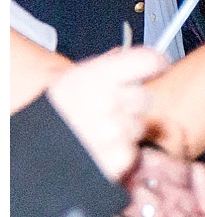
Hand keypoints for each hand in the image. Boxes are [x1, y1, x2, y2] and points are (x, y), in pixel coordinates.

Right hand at [44, 46, 168, 180]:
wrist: (37, 146)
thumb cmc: (58, 110)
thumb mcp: (75, 79)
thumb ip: (112, 67)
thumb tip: (149, 57)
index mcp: (93, 77)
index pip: (147, 61)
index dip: (155, 63)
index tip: (156, 67)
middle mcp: (105, 102)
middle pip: (146, 97)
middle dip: (132, 103)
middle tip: (108, 109)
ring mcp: (112, 133)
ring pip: (141, 125)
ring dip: (126, 129)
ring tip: (99, 130)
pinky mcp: (117, 159)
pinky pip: (133, 150)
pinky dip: (121, 152)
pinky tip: (101, 148)